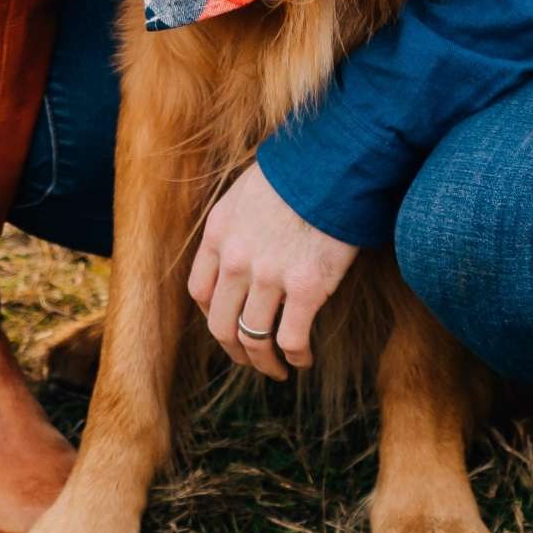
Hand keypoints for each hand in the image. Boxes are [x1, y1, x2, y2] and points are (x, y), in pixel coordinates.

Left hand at [188, 161, 358, 379]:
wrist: (333, 163)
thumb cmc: (297, 171)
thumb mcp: (248, 190)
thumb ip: (237, 224)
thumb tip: (244, 246)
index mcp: (218, 234)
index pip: (199, 291)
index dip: (212, 316)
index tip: (228, 324)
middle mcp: (236, 260)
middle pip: (221, 324)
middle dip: (234, 349)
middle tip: (249, 358)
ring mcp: (268, 277)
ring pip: (254, 339)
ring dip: (264, 362)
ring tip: (277, 369)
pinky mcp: (305, 288)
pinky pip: (292, 339)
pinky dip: (296, 356)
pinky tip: (303, 359)